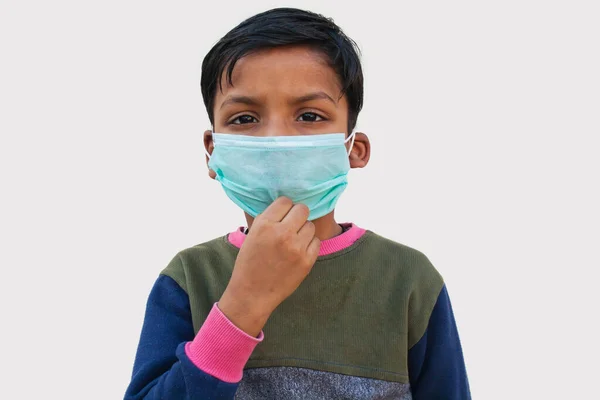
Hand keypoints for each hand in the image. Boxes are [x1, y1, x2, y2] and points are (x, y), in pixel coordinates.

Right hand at [218, 197, 319, 336]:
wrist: (252, 294)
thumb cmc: (249, 263)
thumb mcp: (252, 235)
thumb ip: (268, 219)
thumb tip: (286, 207)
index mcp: (265, 224)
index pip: (285, 201)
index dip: (284, 207)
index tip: (283, 215)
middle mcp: (281, 233)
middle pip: (302, 209)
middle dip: (297, 216)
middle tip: (292, 226)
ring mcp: (296, 247)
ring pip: (310, 225)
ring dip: (303, 231)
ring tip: (293, 241)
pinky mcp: (306, 261)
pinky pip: (316, 241)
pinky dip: (309, 245)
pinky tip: (298, 252)